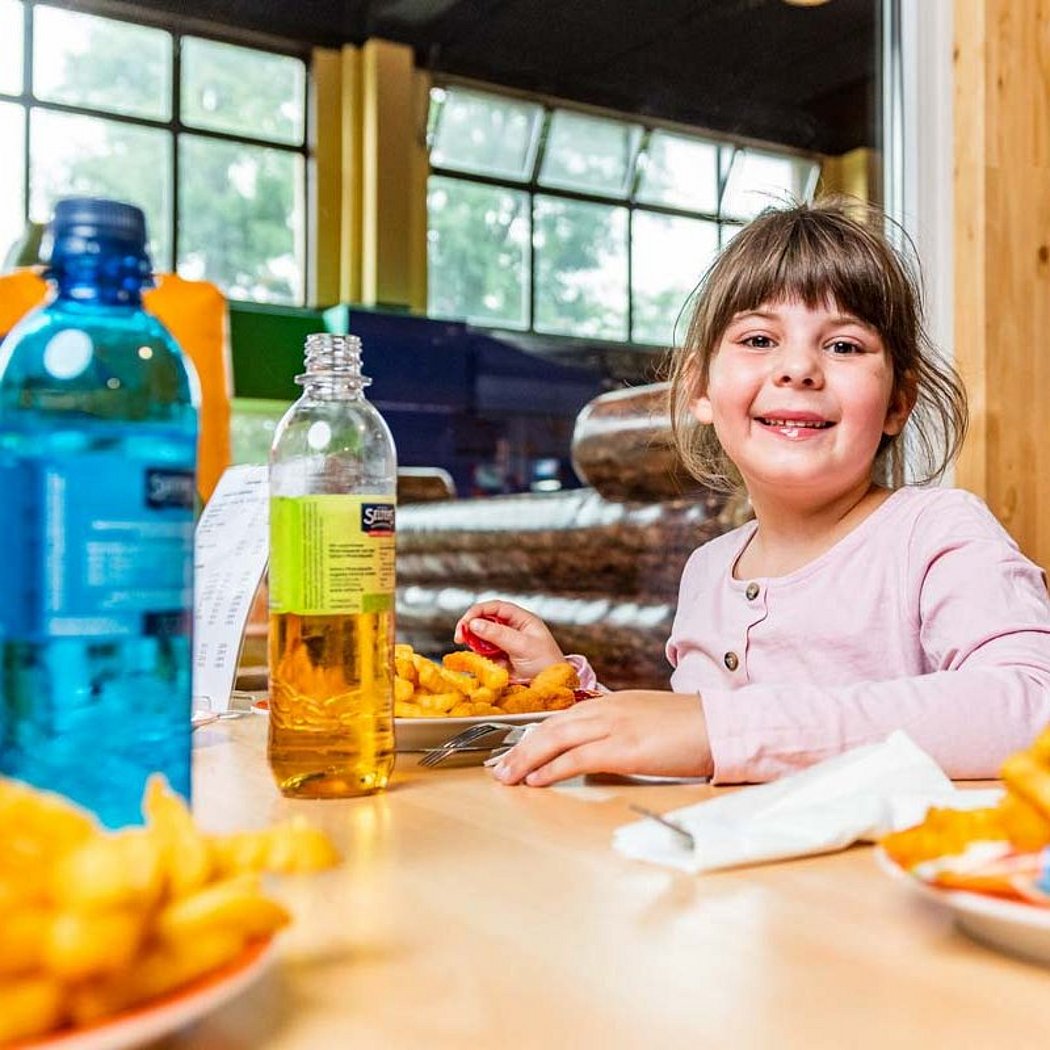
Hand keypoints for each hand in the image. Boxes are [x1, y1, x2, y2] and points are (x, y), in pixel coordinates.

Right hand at [453, 600, 564, 679]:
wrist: (552, 688)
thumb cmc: (546, 664)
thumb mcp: (523, 646)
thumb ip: (499, 635)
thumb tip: (474, 624)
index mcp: (522, 620)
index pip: (496, 608)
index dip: (479, 611)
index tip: (466, 622)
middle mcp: (512, 629)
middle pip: (485, 621)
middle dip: (470, 626)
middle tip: (459, 637)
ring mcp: (505, 645)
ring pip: (481, 638)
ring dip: (473, 642)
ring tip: (470, 649)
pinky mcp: (500, 660)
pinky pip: (483, 654)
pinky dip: (477, 656)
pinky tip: (477, 660)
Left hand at [489, 691, 712, 785]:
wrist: (722, 725)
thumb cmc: (692, 728)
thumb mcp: (648, 721)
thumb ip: (621, 730)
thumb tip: (601, 752)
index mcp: (613, 702)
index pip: (562, 717)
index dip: (534, 734)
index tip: (515, 750)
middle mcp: (607, 708)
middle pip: (551, 726)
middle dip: (520, 747)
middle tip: (499, 767)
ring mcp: (615, 725)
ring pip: (556, 738)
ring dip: (525, 758)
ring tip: (506, 776)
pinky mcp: (625, 747)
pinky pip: (577, 757)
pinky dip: (552, 768)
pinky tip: (536, 779)